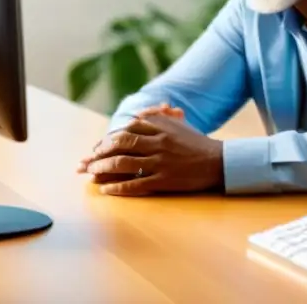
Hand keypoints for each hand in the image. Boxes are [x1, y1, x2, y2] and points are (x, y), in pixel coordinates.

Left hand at [78, 114, 222, 195]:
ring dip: (102, 168)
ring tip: (91, 173)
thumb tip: (135, 117)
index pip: (127, 130)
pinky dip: (117, 187)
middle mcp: (159, 142)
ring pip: (123, 163)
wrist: (218, 162)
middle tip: (88, 160)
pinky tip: (106, 189)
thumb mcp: (179, 125)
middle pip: (121, 144)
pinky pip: (134, 184)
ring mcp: (161, 162)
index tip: (98, 146)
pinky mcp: (164, 180)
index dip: (109, 138)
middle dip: (100, 153)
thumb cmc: (197, 144)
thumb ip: (158, 119)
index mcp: (162, 127)